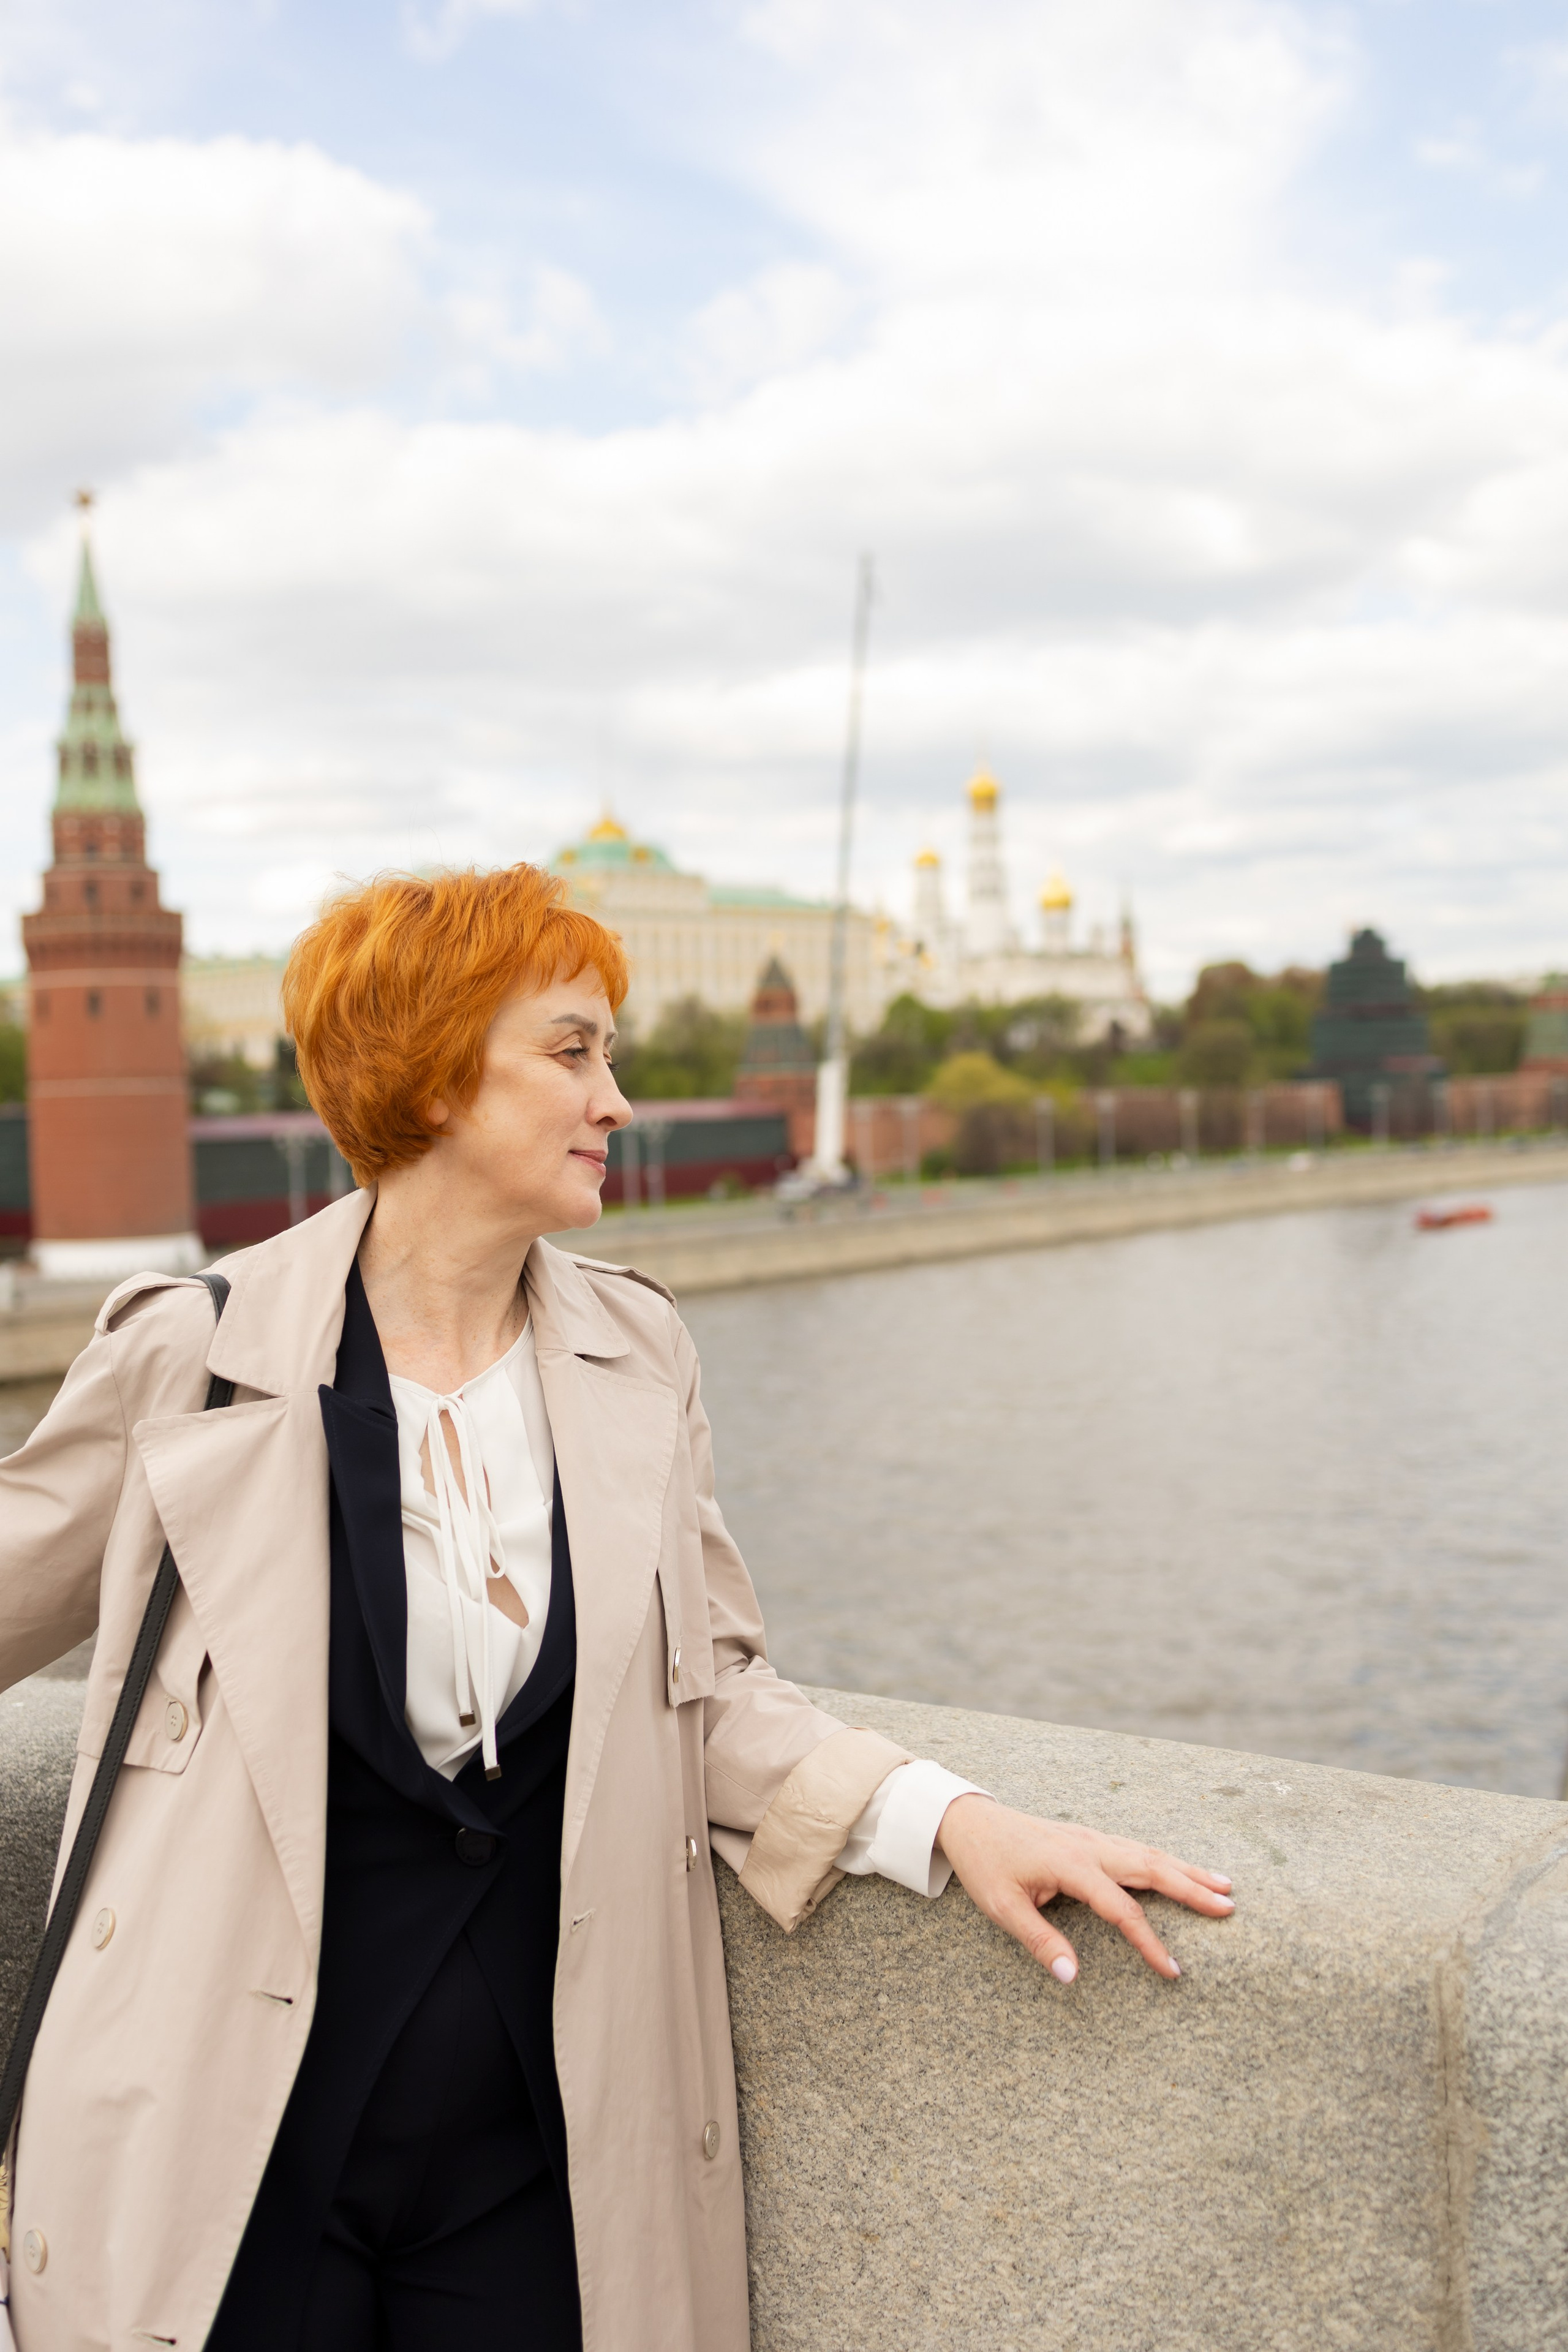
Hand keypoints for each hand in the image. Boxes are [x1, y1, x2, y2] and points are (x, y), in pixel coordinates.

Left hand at [935, 1794, 1233, 1982]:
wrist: (971, 1821)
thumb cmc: (986, 1865)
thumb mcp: (1003, 1908)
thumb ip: (1040, 1942)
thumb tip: (1073, 1977)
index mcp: (1072, 1866)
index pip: (1122, 1910)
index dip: (1150, 1943)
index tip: (1173, 1971)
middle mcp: (1090, 1848)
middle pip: (1152, 1869)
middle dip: (1192, 1888)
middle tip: (1230, 1906)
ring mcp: (1093, 1839)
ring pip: (1150, 1854)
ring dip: (1187, 1869)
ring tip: (1224, 1885)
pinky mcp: (1090, 1839)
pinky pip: (1137, 1849)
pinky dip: (1166, 1860)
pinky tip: (1182, 1869)